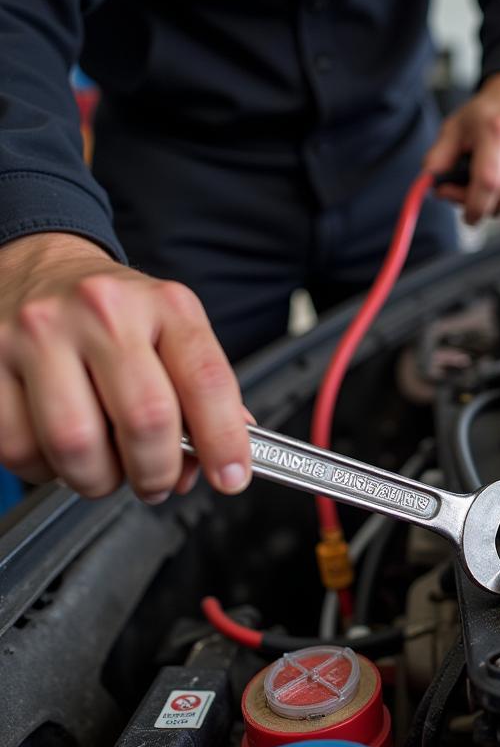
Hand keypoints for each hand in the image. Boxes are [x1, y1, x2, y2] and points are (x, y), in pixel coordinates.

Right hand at [0, 233, 251, 502]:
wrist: (38, 265)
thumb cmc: (113, 311)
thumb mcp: (173, 329)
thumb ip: (202, 390)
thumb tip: (222, 457)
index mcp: (164, 305)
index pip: (207, 380)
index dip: (224, 440)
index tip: (231, 476)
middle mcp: (102, 312)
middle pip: (145, 420)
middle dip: (157, 471)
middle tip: (157, 481)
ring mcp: (38, 335)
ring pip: (77, 445)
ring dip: (100, 480)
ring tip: (107, 470)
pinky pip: (19, 447)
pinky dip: (46, 470)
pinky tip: (61, 453)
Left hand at [423, 72, 499, 223]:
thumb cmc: (486, 114)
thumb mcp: (454, 128)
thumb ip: (438, 158)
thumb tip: (431, 186)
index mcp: (496, 129)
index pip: (488, 182)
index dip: (475, 207)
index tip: (468, 217)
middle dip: (490, 208)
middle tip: (478, 200)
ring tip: (497, 186)